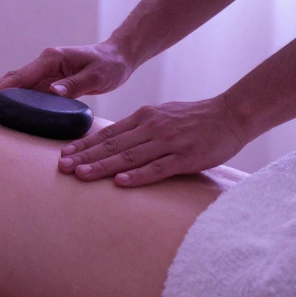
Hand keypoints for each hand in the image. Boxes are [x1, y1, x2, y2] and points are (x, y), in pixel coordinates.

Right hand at [0, 43, 134, 107]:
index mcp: (52, 59)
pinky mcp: (48, 79)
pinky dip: (10, 96)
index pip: (22, 77)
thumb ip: (75, 85)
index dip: (3, 90)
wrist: (118, 57)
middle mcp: (44, 63)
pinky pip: (25, 89)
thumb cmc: (110, 66)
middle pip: (12, 78)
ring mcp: (45, 71)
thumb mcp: (98, 75)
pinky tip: (0, 105)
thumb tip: (52, 92)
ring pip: (15, 83)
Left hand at [58, 96, 245, 186]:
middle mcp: (152, 128)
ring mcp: (168, 143)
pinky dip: (137, 175)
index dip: (85, 145)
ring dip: (103, 167)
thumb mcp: (162, 115)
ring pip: (129, 156)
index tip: (65, 154)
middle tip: (63, 167)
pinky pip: (158, 168)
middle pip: (113, 144)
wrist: (232, 114)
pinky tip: (120, 182)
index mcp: (144, 117)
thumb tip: (114, 138)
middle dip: (86, 156)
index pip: (108, 133)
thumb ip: (140, 127)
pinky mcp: (186, 157)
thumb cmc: (195, 118)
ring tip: (82, 175)